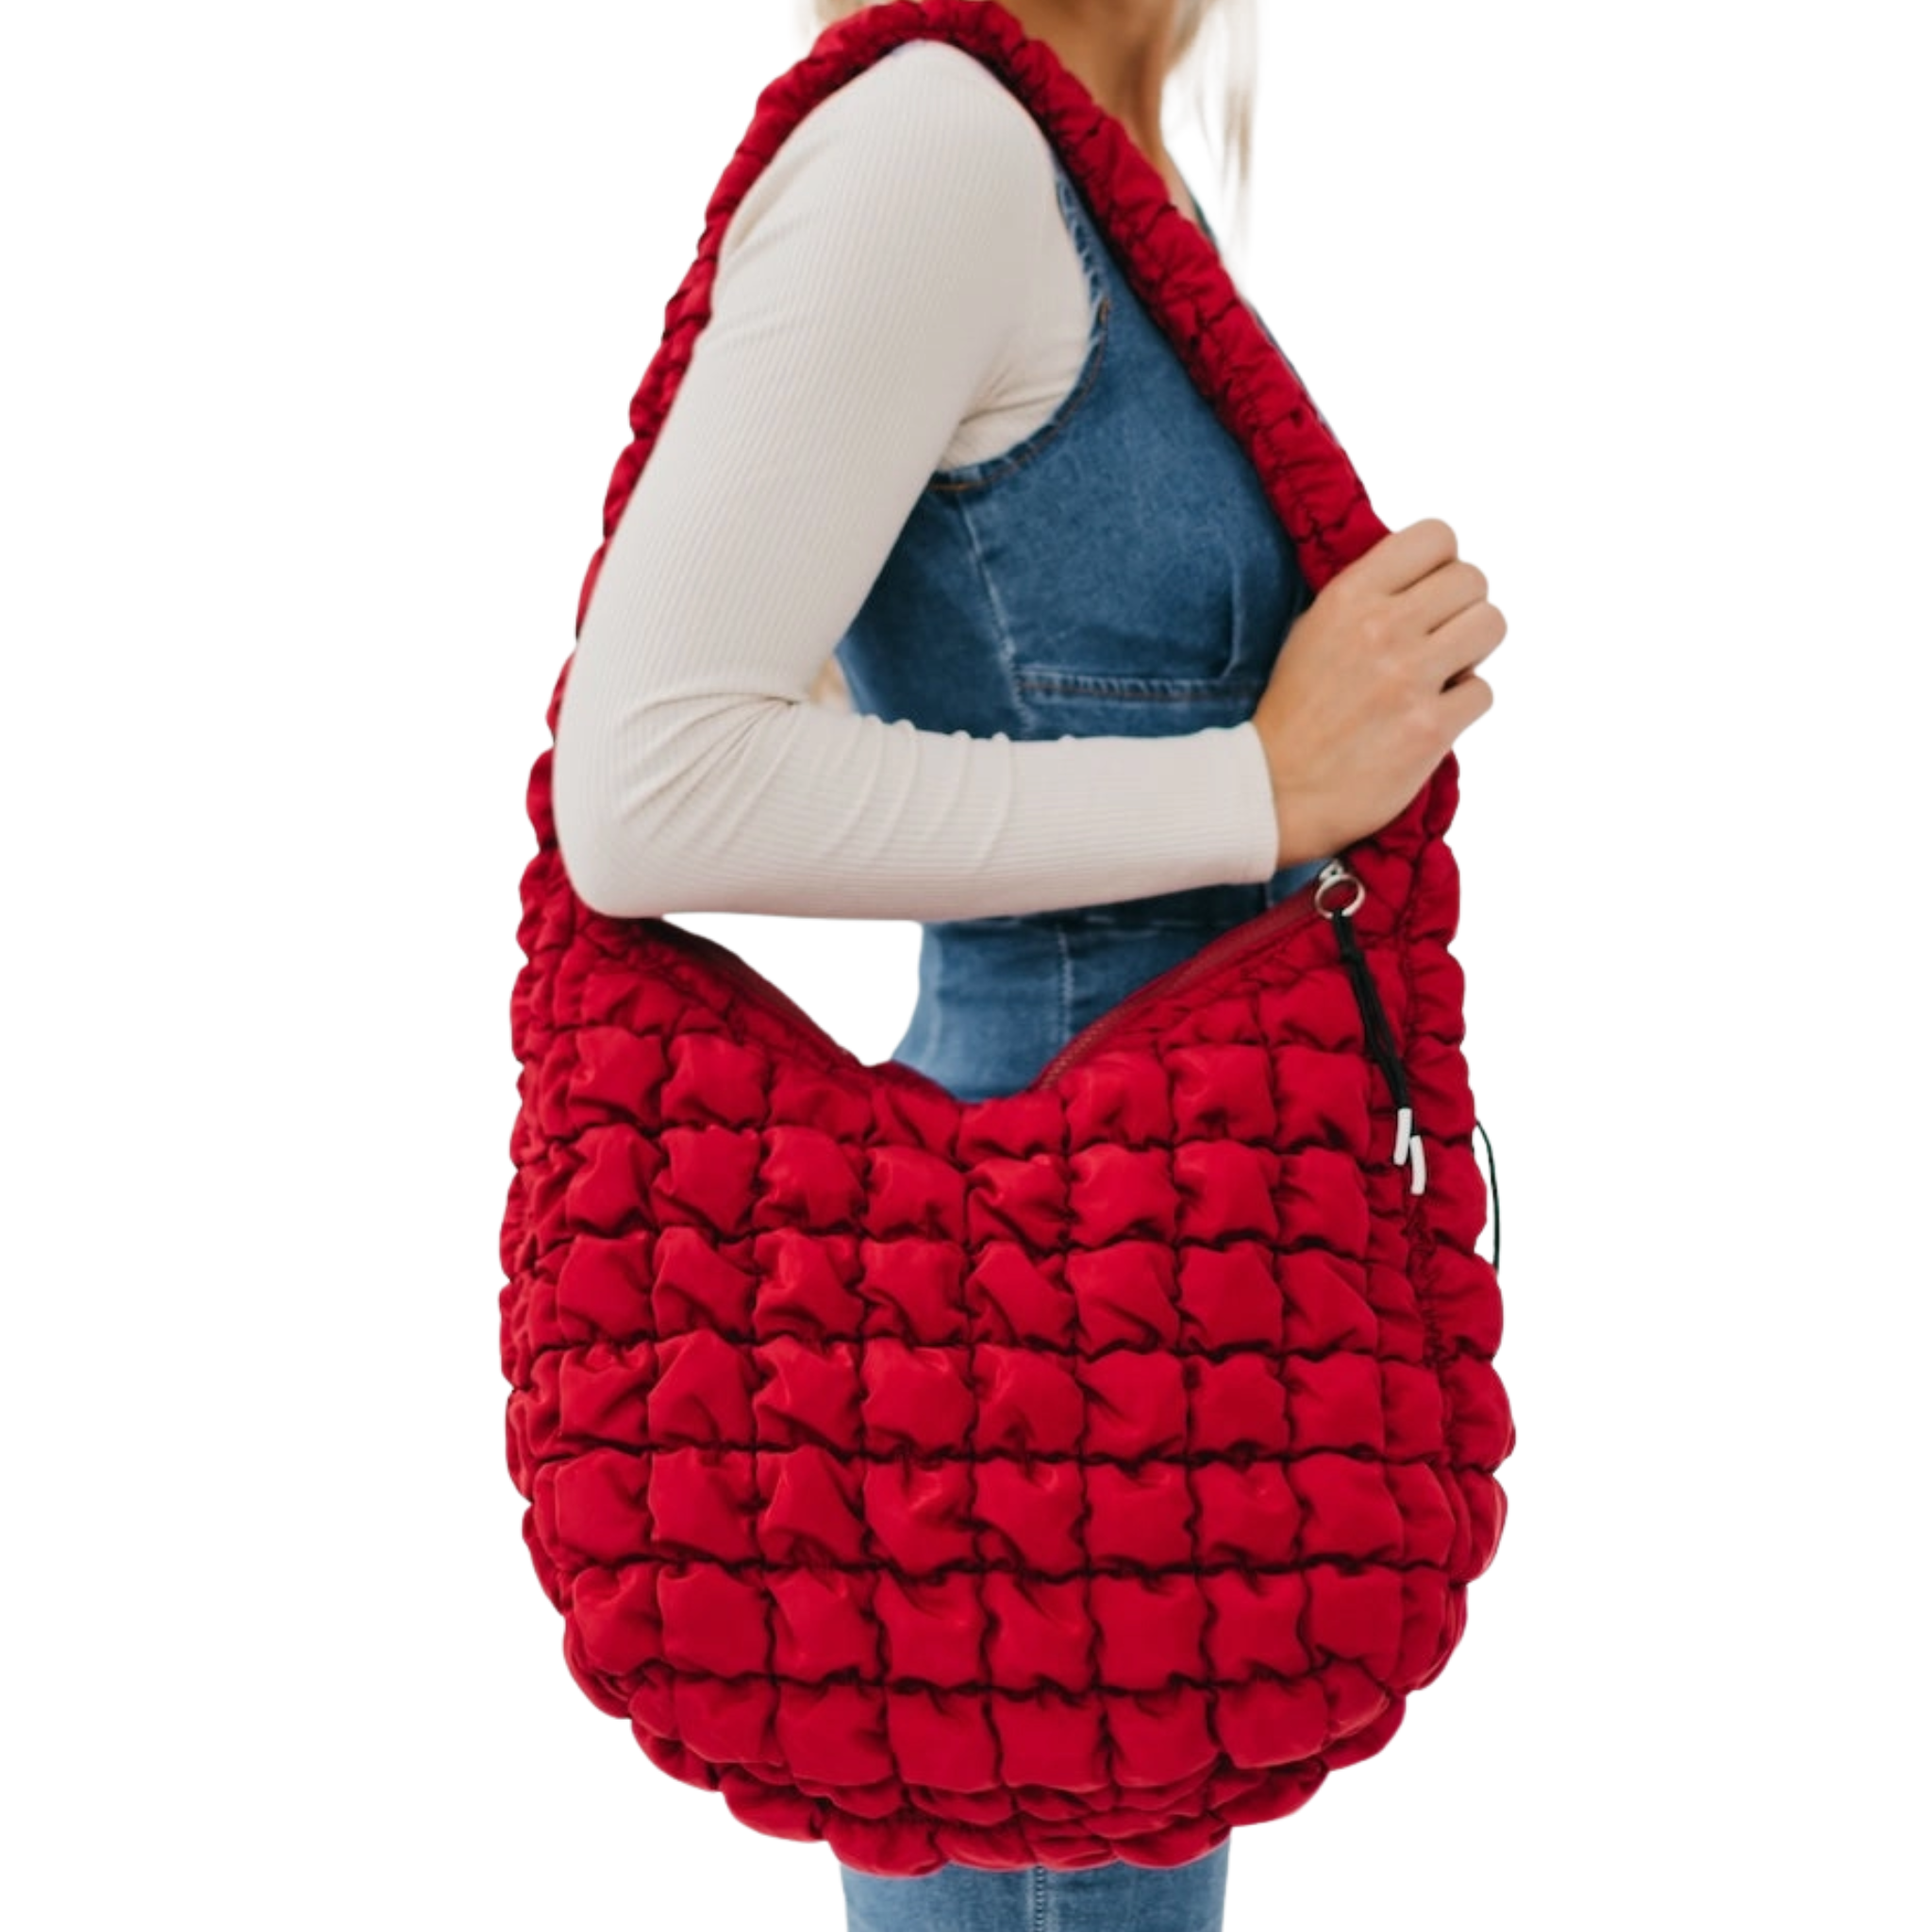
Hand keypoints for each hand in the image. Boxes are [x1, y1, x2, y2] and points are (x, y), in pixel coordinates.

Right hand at [1250, 518, 1503, 865]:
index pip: (1436, 536)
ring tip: (1443, 672)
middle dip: (1462, 609)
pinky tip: (1431, 716)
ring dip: (1473, 650)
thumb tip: (1423, 577)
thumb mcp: (1312, 630)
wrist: (1275, 789)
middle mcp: (1382, 628)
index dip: (1442, 565)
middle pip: (1473, 580)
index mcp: (1350, 596)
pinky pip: (1484, 691)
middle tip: (1438, 640)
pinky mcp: (1430, 728)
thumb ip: (1367, 597)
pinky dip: (1464, 705)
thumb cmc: (1294, 712)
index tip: (1429, 594)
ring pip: (1491, 625)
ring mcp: (1409, 678)